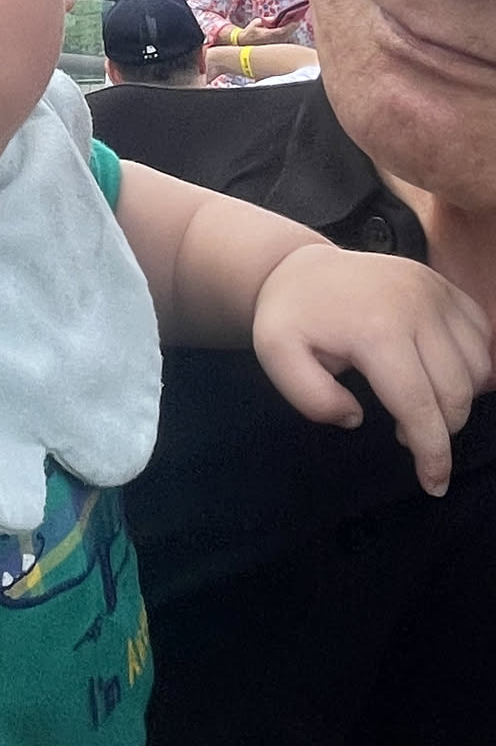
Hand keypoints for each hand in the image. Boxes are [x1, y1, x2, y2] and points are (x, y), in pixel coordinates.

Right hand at [239, 21, 301, 44]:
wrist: (245, 42)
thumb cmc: (250, 31)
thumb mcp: (256, 22)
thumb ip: (267, 20)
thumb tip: (277, 18)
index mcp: (268, 35)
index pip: (282, 30)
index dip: (290, 25)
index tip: (297, 19)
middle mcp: (273, 40)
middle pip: (287, 33)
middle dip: (294, 25)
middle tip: (300, 16)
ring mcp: (275, 42)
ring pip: (288, 35)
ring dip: (293, 27)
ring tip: (298, 18)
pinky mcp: (276, 43)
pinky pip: (285, 36)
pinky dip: (290, 30)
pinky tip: (293, 24)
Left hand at [252, 245, 492, 496]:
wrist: (300, 266)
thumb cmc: (290, 315)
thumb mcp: (276, 356)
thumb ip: (311, 398)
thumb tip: (356, 418)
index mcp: (375, 328)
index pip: (418, 406)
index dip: (432, 453)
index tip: (434, 484)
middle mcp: (415, 305)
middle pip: (456, 392)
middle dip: (443, 429)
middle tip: (407, 433)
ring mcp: (433, 290)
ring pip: (478, 367)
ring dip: (459, 398)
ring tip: (418, 400)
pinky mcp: (443, 285)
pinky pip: (481, 335)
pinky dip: (473, 364)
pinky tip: (439, 372)